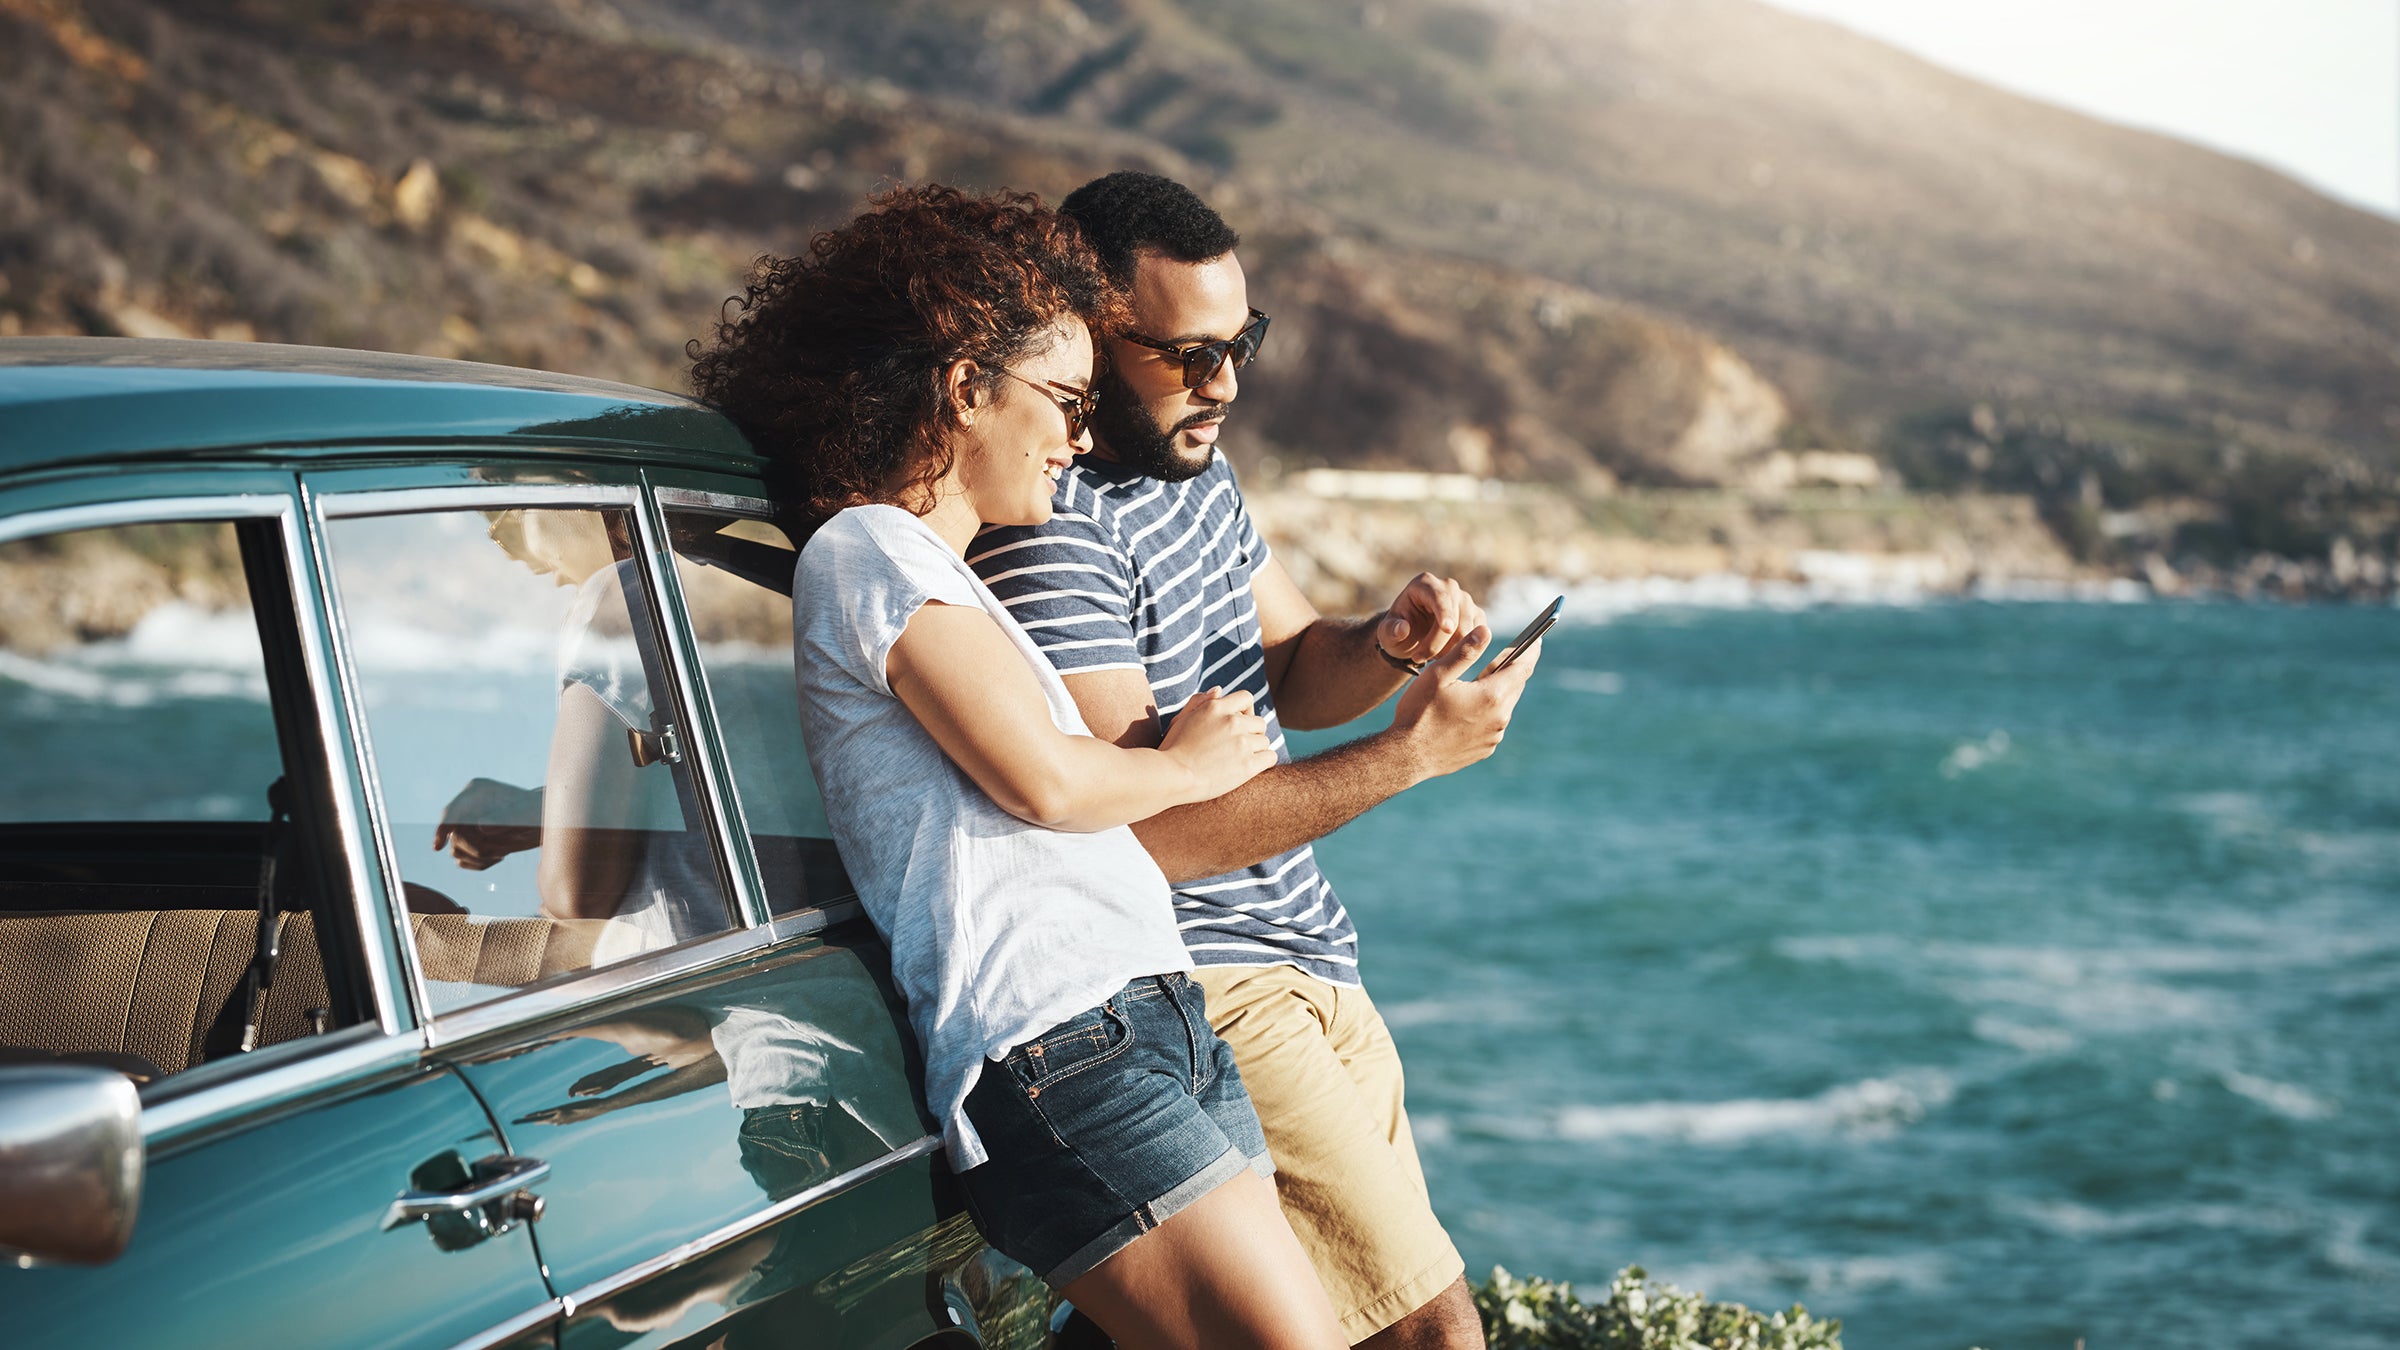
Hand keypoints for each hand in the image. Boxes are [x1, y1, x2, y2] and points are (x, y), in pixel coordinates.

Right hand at [432, 777, 544, 869]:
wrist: (547, 819)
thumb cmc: (538, 811)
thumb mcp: (524, 814)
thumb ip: (504, 819)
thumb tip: (481, 827)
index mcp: (477, 791)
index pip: (452, 812)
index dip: (443, 829)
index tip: (437, 846)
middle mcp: (469, 805)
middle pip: (453, 834)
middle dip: (473, 847)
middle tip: (501, 852)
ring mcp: (469, 821)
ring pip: (457, 848)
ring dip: (478, 857)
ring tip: (503, 853)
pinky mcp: (472, 837)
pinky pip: (463, 858)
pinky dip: (479, 863)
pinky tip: (500, 857)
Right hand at [1159, 687, 1277, 799]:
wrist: (1171, 777)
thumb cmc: (1171, 750)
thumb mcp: (1181, 719)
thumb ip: (1199, 702)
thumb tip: (1219, 690)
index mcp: (1215, 707)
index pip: (1246, 698)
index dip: (1245, 711)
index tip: (1238, 724)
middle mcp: (1232, 721)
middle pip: (1259, 723)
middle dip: (1251, 733)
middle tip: (1237, 747)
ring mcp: (1241, 743)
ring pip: (1264, 741)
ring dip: (1255, 750)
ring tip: (1238, 760)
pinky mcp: (1248, 765)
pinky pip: (1270, 757)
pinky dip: (1263, 762)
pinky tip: (1249, 768)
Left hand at [1377, 572, 1484, 664]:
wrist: (1411, 636)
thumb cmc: (1398, 631)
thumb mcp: (1387, 633)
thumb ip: (1391, 631)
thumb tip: (1402, 629)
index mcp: (1424, 583)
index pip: (1439, 596)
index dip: (1444, 612)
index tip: (1447, 629)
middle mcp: (1449, 587)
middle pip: (1456, 615)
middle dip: (1439, 642)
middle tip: (1418, 658)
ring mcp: (1465, 601)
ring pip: (1468, 629)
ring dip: (1449, 650)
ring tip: (1428, 658)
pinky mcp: (1476, 616)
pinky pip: (1477, 637)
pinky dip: (1462, 651)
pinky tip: (1443, 655)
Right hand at [1388, 624, 1540, 780]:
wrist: (1406, 757)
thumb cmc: (1419, 712)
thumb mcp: (1438, 675)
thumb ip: (1465, 651)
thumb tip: (1485, 630)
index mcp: (1492, 695)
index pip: (1522, 667)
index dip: (1531, 650)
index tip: (1538, 638)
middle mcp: (1500, 717)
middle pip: (1515, 685)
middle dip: (1511, 668)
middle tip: (1504, 655)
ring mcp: (1494, 736)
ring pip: (1504, 705)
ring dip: (1497, 691)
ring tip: (1480, 681)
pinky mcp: (1485, 749)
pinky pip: (1494, 723)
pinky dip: (1488, 712)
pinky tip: (1469, 709)